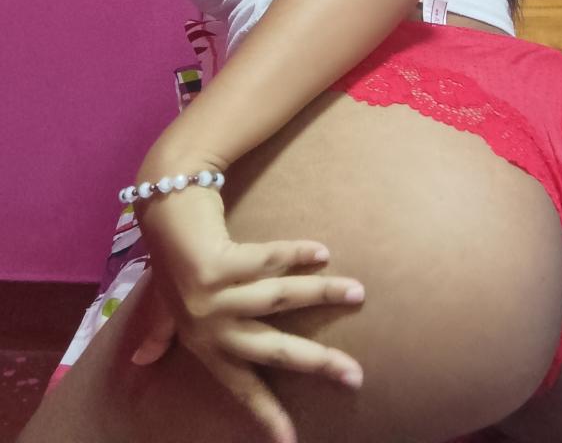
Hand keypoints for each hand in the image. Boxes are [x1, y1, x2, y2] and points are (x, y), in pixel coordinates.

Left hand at [131, 183, 364, 442]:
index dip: (266, 413)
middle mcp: (208, 325)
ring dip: (322, 293)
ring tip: (358, 292)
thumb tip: (142, 360)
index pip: (240, 385)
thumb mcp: (166, 300)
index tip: (291, 440)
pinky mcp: (219, 263)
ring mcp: (213, 296)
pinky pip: (268, 260)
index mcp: (201, 342)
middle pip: (272, 350)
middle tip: (355, 374)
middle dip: (317, 363)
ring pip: (279, 299)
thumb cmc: (169, 255)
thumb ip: (161, 330)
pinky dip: (297, 254)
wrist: (160, 205)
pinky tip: (322, 253)